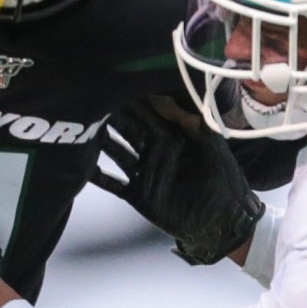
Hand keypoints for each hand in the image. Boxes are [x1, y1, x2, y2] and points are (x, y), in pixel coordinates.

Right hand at [99, 94, 264, 265]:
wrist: (221, 222)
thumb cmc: (224, 182)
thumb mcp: (214, 147)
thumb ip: (197, 123)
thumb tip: (180, 97)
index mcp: (172, 139)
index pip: (150, 116)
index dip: (136, 102)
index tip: (120, 85)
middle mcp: (155, 153)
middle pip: (129, 131)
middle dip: (113, 116)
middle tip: (94, 101)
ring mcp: (144, 173)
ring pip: (117, 153)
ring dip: (102, 142)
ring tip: (84, 129)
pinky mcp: (138, 195)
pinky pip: (113, 184)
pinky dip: (98, 177)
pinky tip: (82, 168)